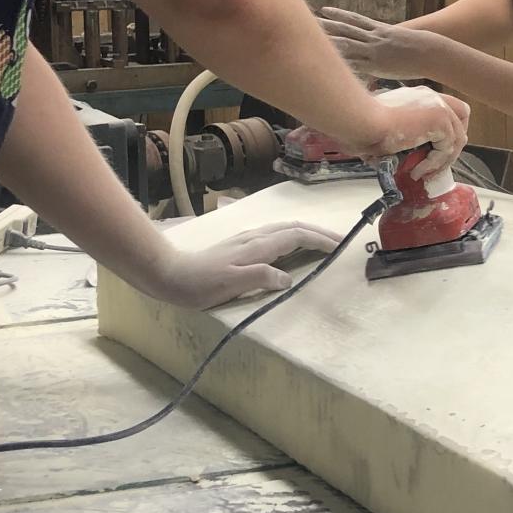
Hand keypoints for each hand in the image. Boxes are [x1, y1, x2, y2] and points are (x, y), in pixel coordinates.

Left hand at [146, 221, 340, 309]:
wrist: (172, 275)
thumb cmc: (201, 284)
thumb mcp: (231, 284)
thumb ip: (261, 278)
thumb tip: (288, 278)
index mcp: (257, 247)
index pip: (296, 236)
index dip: (320, 240)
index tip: (340, 246)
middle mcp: (255, 238)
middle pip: (294, 227)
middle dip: (319, 232)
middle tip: (341, 241)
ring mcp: (248, 239)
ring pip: (285, 228)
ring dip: (308, 232)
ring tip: (323, 240)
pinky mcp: (241, 245)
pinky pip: (276, 234)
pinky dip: (293, 236)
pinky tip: (292, 244)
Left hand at [321, 8, 441, 81]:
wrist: (430, 51)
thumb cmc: (421, 46)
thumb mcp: (404, 38)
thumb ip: (392, 38)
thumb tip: (389, 38)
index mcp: (380, 29)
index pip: (354, 20)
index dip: (339, 15)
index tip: (325, 10)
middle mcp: (374, 38)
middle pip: (345, 29)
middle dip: (327, 25)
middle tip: (309, 19)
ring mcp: (374, 51)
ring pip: (347, 44)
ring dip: (329, 41)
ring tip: (312, 37)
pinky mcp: (376, 65)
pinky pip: (356, 64)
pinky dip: (342, 63)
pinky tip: (328, 63)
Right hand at [351, 84, 470, 175]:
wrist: (363, 121)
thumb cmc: (365, 125)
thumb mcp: (389, 128)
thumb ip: (405, 137)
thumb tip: (405, 158)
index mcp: (420, 96)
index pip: (449, 108)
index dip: (447, 131)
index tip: (433, 150)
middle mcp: (433, 97)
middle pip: (461, 119)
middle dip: (452, 144)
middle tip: (434, 164)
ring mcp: (439, 107)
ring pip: (456, 139)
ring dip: (440, 161)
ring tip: (421, 172)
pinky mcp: (440, 120)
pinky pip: (447, 149)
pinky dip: (433, 164)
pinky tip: (416, 170)